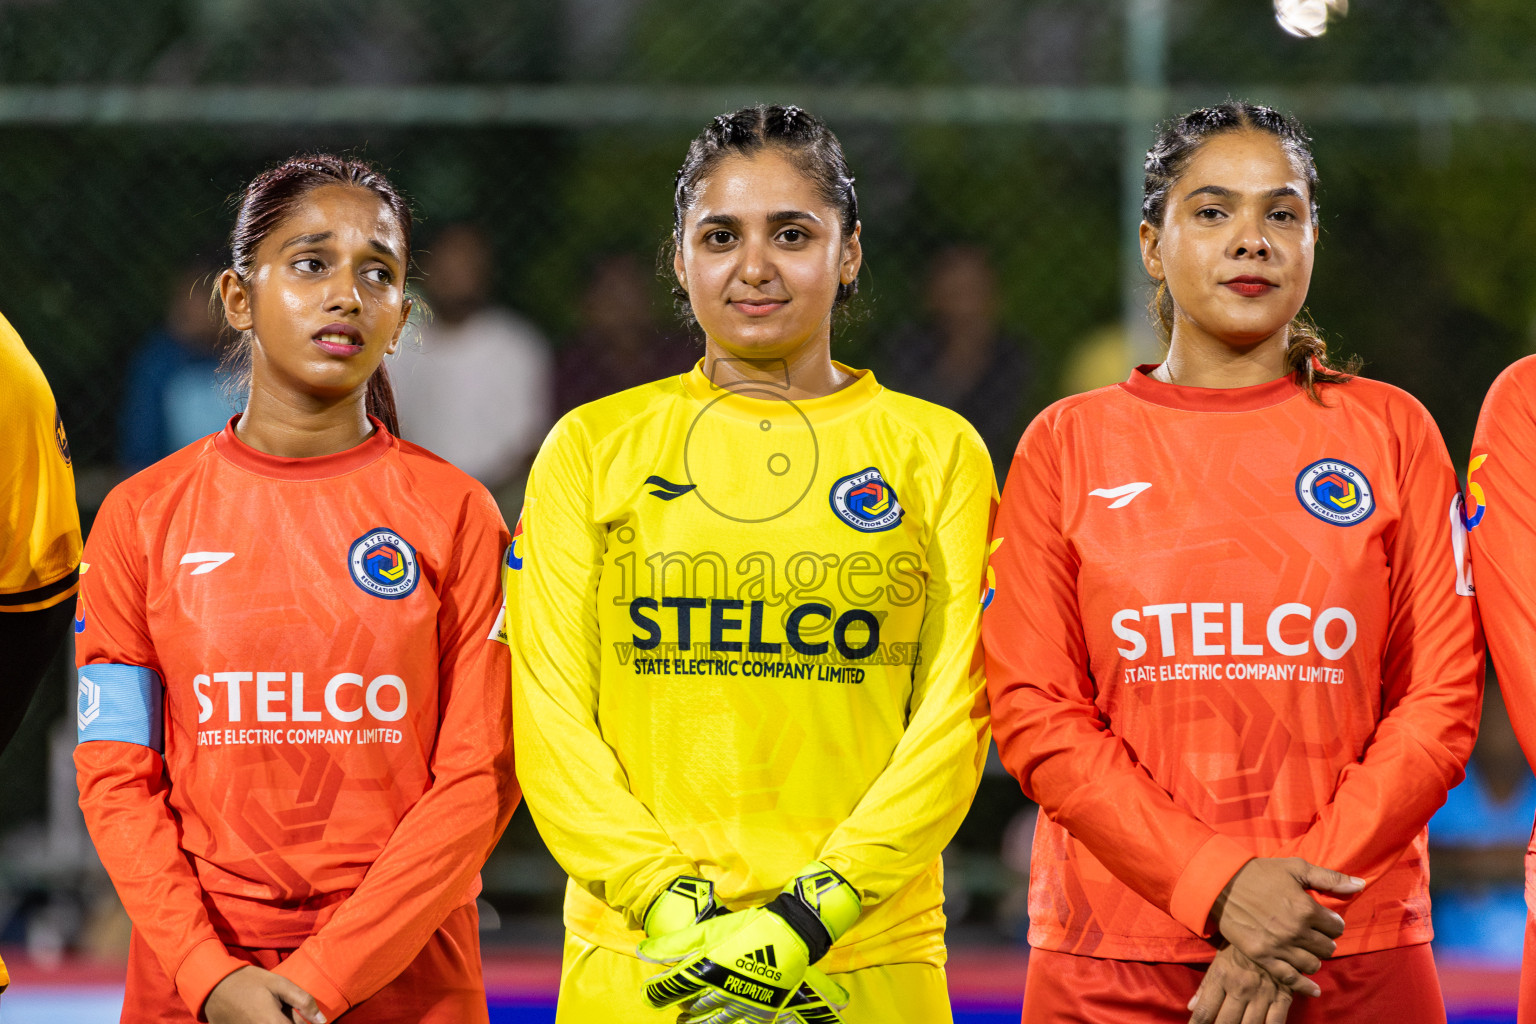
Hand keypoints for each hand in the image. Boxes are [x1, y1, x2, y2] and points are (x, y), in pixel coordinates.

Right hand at [204, 966, 323, 1023]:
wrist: (213, 987)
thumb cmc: (249, 982)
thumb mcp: (279, 984)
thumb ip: (303, 1001)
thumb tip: (322, 1021)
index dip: (304, 1023)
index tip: (301, 1015)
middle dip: (294, 1022)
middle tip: (286, 1009)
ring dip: (281, 1022)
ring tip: (274, 1011)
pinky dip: (269, 1022)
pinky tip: (265, 1014)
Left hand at [640, 862, 860, 1022]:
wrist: (791, 934)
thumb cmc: (747, 928)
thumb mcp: (708, 931)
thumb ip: (674, 943)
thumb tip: (642, 950)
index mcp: (706, 969)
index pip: (670, 989)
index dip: (655, 994)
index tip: (650, 994)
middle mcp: (721, 992)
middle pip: (691, 1009)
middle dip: (681, 1010)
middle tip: (678, 1012)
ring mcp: (742, 1004)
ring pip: (712, 1023)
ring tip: (690, 1023)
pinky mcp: (760, 1012)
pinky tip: (722, 1023)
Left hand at [1187, 945, 1293, 1023]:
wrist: (1274, 928)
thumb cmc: (1241, 947)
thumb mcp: (1220, 960)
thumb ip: (1205, 986)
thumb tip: (1191, 1007)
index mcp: (1222, 977)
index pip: (1205, 1011)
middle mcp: (1240, 988)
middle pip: (1225, 1023)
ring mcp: (1262, 994)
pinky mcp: (1283, 996)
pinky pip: (1276, 1023)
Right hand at [1210, 858, 1362, 996]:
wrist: (1221, 883)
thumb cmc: (1260, 872)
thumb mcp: (1295, 867)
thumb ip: (1330, 878)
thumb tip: (1360, 885)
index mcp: (1306, 908)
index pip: (1336, 926)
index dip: (1333, 922)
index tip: (1324, 919)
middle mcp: (1295, 931)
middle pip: (1327, 947)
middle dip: (1325, 940)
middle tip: (1315, 934)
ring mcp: (1279, 946)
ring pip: (1313, 964)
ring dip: (1314, 958)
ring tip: (1307, 949)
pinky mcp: (1262, 956)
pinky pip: (1290, 979)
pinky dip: (1305, 986)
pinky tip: (1314, 990)